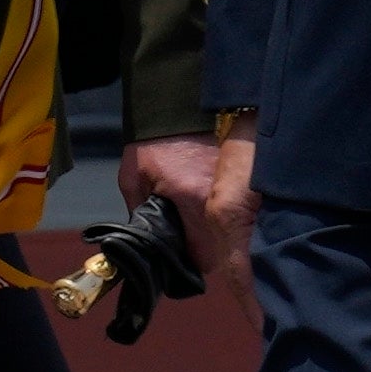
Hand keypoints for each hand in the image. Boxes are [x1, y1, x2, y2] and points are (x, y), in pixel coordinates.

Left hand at [122, 129, 252, 309]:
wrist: (174, 106)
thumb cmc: (150, 144)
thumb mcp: (133, 181)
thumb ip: (140, 216)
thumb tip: (149, 245)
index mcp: (191, 199)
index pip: (205, 253)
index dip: (195, 265)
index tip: (185, 264)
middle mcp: (218, 194)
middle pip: (224, 243)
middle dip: (210, 250)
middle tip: (192, 246)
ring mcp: (232, 182)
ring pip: (234, 225)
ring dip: (220, 230)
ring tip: (202, 226)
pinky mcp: (238, 171)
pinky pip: (236, 203)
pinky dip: (227, 209)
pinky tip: (214, 206)